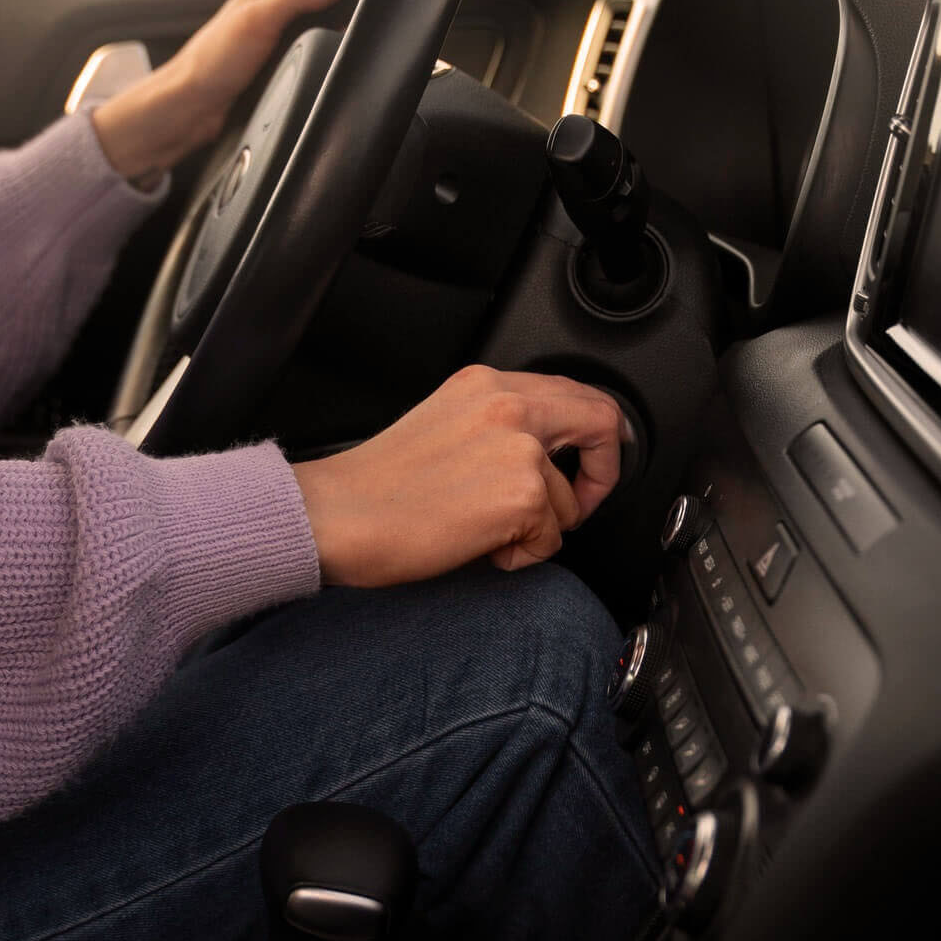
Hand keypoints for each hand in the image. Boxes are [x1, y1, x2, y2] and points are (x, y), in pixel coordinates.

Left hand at [90, 0, 358, 180]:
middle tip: (371, 9)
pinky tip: (340, 57)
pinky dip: (333, 49)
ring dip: (344, 26)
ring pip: (332, 17)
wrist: (191, 109)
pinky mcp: (290, 55)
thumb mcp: (261, 18)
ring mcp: (288, 27)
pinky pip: (323, 45)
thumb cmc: (213, 60)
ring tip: (359, 33)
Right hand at [292, 366, 623, 587]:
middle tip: (578, 502)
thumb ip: (496, 424)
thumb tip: (545, 452)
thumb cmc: (376, 485)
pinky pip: (551, 539)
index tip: (585, 462)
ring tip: (486, 533)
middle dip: (602, 471)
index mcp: (485, 384)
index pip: (573, 391)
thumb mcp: (444, 424)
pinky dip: (522, 556)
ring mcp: (519, 448)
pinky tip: (480, 547)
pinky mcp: (522, 495)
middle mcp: (507, 404)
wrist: (338, 516)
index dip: (591, 433)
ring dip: (539, 528)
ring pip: (568, 499)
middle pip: (602, 420)